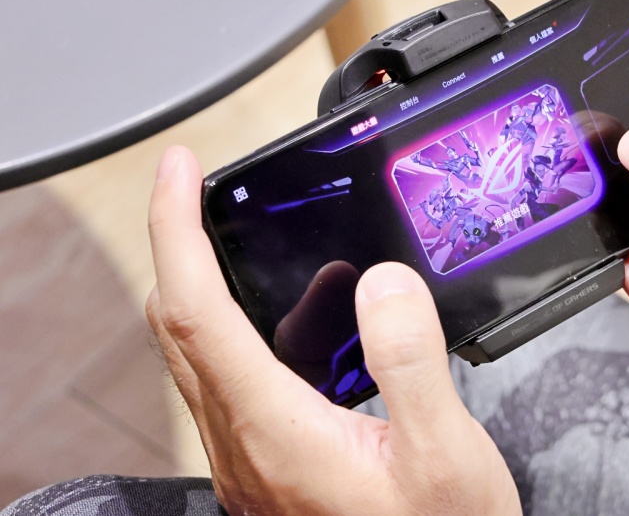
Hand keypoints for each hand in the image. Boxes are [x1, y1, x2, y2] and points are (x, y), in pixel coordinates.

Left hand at [146, 146, 519, 515]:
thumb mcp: (446, 456)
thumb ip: (412, 363)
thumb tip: (381, 282)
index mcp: (275, 432)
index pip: (194, 309)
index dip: (176, 229)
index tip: (179, 169)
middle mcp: (246, 445)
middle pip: (180, 325)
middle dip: (181, 242)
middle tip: (202, 187)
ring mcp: (254, 459)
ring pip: (210, 353)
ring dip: (236, 289)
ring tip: (311, 263)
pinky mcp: (274, 466)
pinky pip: (247, 382)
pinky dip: (270, 332)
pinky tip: (332, 327)